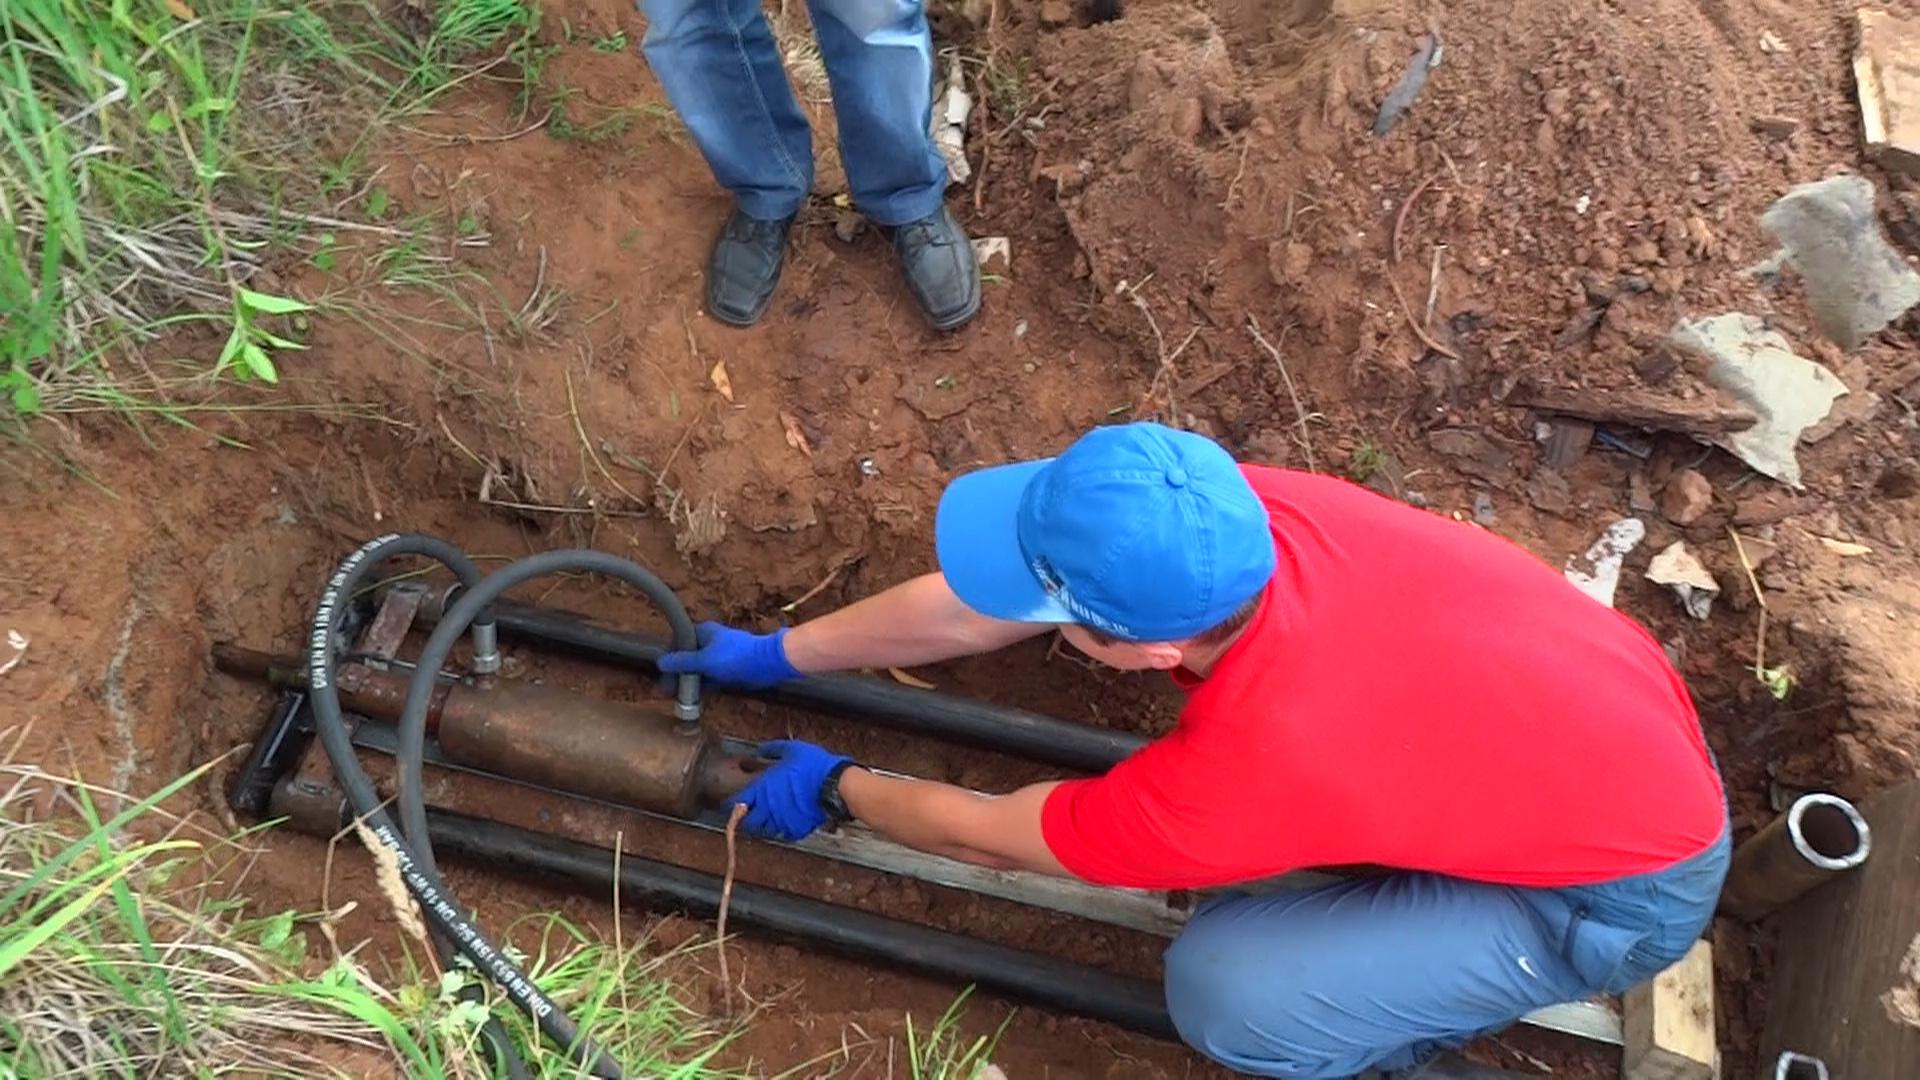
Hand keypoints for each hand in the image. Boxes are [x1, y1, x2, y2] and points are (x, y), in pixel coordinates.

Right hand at [657, 621, 800, 689]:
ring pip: (697, 671)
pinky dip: (702, 688)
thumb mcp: (705, 660)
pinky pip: (709, 680)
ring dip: (688, 684)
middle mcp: (709, 644)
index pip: (678, 644)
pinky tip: (693, 700)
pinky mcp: (726, 671)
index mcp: (703, 633)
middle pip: (687, 659)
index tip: (661, 675)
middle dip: (677, 675)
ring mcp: (718, 658)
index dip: (669, 659)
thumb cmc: (736, 656)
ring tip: (677, 699)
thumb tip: (661, 662)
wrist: (767, 664)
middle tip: (666, 692)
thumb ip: (683, 662)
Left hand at [728, 739, 852, 841]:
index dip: (734, 804)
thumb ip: (773, 749)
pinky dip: (782, 829)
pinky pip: (784, 834)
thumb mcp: (792, 749)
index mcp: (763, 788)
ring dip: (765, 825)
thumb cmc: (814, 766)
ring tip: (769, 817)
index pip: (738, 802)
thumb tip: (761, 749)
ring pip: (765, 831)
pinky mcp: (796, 829)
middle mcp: (769, 808)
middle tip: (752, 813)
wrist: (835, 785)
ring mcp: (782, 821)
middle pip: (749, 823)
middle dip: (749, 819)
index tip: (734, 804)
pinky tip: (786, 821)